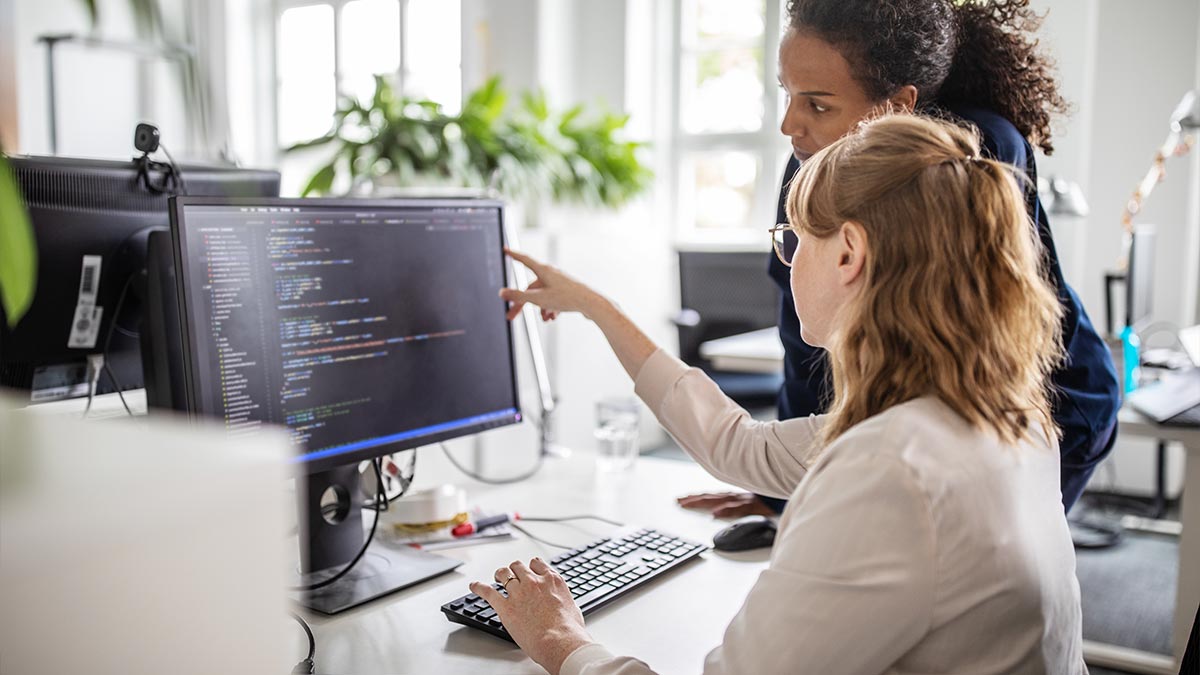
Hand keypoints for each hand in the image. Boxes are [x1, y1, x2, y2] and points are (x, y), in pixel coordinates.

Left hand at [470, 558, 593, 674]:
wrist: (559, 641)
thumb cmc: (569, 630)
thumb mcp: (572, 607)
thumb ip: (562, 599)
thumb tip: (562, 604)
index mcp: (552, 580)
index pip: (536, 563)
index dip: (531, 566)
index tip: (529, 570)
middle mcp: (534, 582)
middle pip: (518, 566)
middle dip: (514, 570)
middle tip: (512, 575)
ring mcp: (518, 593)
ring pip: (503, 574)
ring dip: (499, 575)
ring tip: (496, 577)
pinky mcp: (505, 607)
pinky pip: (487, 591)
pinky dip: (479, 587)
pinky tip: (474, 586)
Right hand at [500, 249, 604, 321]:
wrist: (591, 304)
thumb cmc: (566, 298)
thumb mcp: (538, 299)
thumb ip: (518, 296)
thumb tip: (502, 292)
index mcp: (544, 270)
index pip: (524, 260)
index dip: (513, 255)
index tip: (506, 249)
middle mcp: (552, 274)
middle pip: (530, 287)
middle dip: (521, 303)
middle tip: (511, 316)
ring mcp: (560, 282)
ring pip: (542, 295)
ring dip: (539, 308)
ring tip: (545, 319)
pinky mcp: (567, 291)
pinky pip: (552, 299)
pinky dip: (550, 309)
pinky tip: (553, 318)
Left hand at [677, 491, 776, 517]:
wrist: (790, 490)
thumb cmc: (772, 498)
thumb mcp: (755, 502)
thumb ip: (740, 506)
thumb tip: (723, 513)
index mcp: (736, 495)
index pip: (712, 496)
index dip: (697, 497)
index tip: (682, 500)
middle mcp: (738, 495)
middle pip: (712, 497)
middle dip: (694, 499)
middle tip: (679, 502)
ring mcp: (745, 499)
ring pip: (720, 500)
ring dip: (703, 501)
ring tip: (688, 504)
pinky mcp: (755, 504)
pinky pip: (738, 507)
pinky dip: (726, 510)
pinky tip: (715, 513)